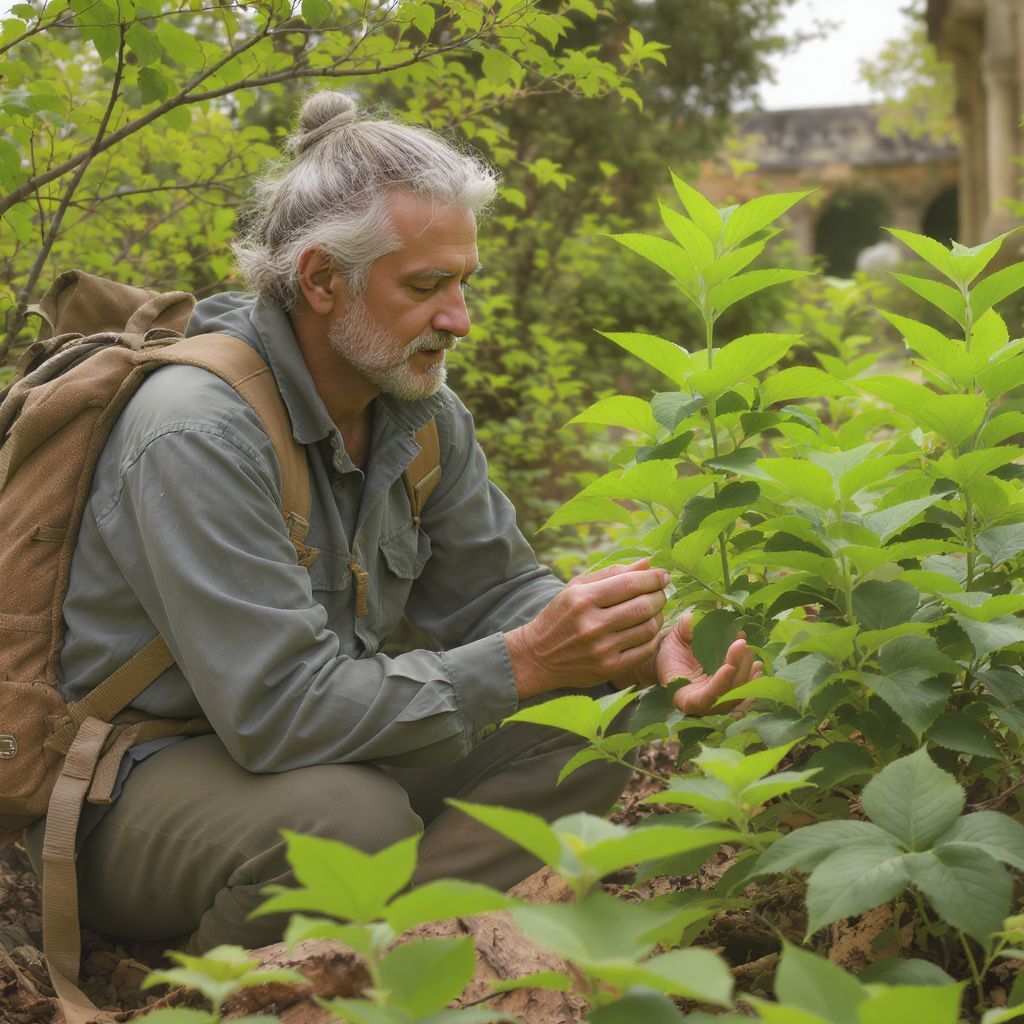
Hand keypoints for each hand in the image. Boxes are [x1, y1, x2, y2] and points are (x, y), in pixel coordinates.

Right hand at [505, 559, 667, 699]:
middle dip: (660, 595)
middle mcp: (592, 624)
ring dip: (658, 615)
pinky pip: (646, 649)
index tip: (663, 575)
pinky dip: (653, 636)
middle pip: (644, 606)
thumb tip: (648, 563)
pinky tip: (648, 629)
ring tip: (654, 609)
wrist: (538, 656)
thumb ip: (612, 573)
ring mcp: (602, 649)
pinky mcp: (609, 668)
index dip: (654, 578)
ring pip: (649, 628)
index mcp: (583, 599)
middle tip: (661, 591)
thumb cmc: (562, 615)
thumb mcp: (578, 588)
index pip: (630, 584)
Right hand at [656, 612, 761, 714]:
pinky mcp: (728, 694)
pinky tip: (757, 666)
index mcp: (685, 697)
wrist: (673, 660)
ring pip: (739, 693)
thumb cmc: (670, 652)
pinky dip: (752, 680)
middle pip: (728, 695)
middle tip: (741, 644)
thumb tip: (691, 620)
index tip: (729, 666)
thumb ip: (682, 632)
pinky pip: (744, 692)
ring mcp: (719, 702)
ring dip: (748, 673)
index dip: (720, 684)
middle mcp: (705, 705)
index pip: (707, 698)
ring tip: (749, 650)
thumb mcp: (673, 641)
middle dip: (738, 670)